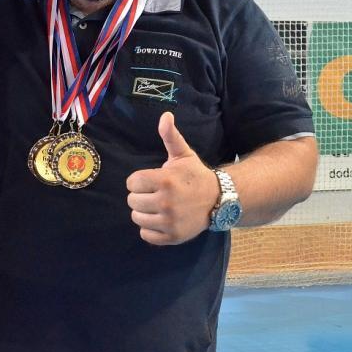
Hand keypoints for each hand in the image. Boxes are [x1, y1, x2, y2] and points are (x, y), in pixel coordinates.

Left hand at [125, 112, 218, 244]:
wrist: (219, 200)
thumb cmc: (195, 176)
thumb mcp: (184, 155)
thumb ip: (170, 136)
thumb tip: (165, 115)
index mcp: (165, 180)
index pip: (132, 182)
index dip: (139, 180)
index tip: (152, 180)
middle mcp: (166, 202)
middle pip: (132, 201)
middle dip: (141, 196)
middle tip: (155, 193)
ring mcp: (169, 221)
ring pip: (137, 218)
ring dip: (144, 212)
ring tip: (158, 206)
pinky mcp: (172, 237)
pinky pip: (146, 235)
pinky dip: (150, 229)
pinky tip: (161, 219)